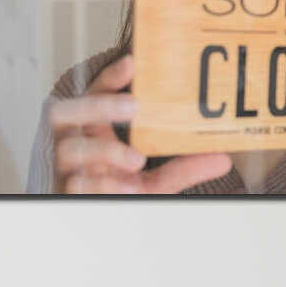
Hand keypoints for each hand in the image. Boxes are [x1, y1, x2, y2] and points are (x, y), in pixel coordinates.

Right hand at [49, 54, 233, 193]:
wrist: (102, 223)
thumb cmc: (121, 194)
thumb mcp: (156, 181)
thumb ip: (183, 168)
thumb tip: (223, 158)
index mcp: (90, 131)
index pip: (92, 93)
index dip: (109, 78)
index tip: (133, 63)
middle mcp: (70, 144)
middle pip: (65, 112)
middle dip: (100, 105)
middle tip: (134, 106)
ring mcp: (63, 170)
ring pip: (69, 149)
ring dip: (105, 149)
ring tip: (137, 158)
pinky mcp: (64, 193)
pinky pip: (76, 184)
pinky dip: (101, 183)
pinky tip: (124, 187)